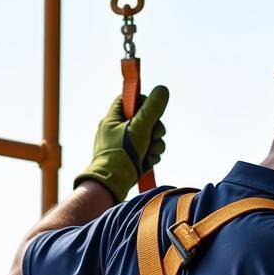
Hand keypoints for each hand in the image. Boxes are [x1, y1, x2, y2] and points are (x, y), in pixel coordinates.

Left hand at [74, 85, 168, 201]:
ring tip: (153, 152)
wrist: (112, 184)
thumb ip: (152, 109)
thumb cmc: (121, 155)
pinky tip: (149, 161)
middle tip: (157, 135)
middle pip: (143, 119)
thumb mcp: (139, 128)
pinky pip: (146, 150)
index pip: (129, 99)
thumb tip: (162, 90)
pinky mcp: (130, 158)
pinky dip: (151, 155)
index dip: (143, 101)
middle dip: (155, 128)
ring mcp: (123, 145)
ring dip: (156, 143)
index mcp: (113, 118)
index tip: (152, 109)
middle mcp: (117, 130)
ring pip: (147, 137)